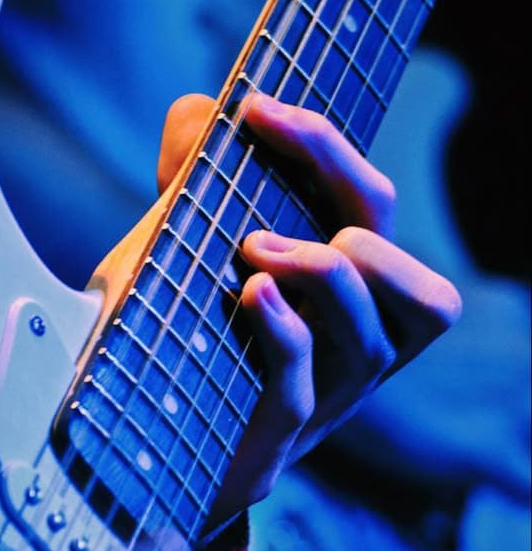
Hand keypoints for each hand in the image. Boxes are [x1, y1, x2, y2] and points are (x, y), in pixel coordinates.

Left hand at [157, 92, 462, 530]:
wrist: (126, 428)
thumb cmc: (171, 326)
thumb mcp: (180, 236)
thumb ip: (196, 167)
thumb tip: (202, 110)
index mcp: (345, 293)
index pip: (376, 211)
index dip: (328, 149)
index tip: (256, 108)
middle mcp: (351, 351)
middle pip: (424, 291)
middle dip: (352, 221)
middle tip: (265, 209)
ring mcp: (318, 403)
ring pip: (374, 342)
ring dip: (322, 276)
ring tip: (253, 255)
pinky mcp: (268, 442)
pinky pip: (302, 393)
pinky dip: (283, 332)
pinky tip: (248, 295)